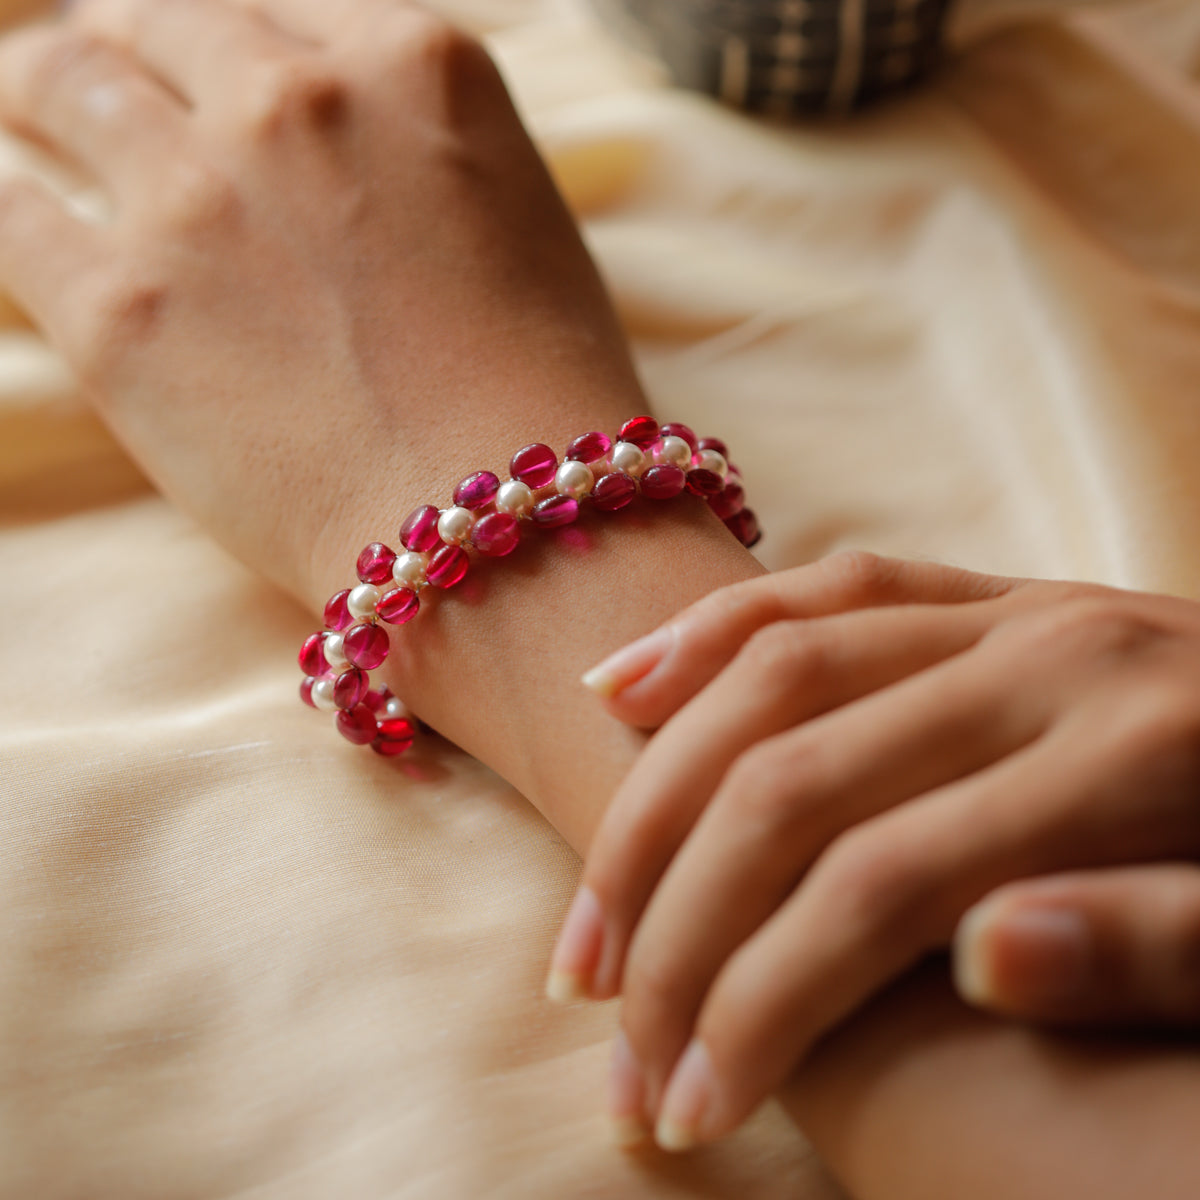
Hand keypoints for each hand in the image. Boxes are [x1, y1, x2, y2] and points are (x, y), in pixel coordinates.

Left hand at [0, 0, 642, 608]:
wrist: (506, 533)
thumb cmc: (542, 402)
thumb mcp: (519, 229)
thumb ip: (418, 162)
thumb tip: (344, 171)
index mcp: (415, 68)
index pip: (277, 4)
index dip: (229, 32)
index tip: (196, 55)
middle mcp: (297, 103)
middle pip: (159, 19)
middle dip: (126, 38)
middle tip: (97, 68)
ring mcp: (197, 200)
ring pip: (60, 87)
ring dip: (40, 93)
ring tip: (26, 110)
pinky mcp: (119, 312)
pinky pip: (9, 215)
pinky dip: (10, 204)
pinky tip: (18, 213)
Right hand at [547, 551, 1199, 1148]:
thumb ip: (1155, 942)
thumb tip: (985, 954)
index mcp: (1136, 759)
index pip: (880, 886)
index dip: (761, 1002)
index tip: (685, 1109)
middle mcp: (1049, 656)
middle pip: (793, 775)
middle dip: (674, 910)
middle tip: (599, 1017)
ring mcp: (1015, 608)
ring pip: (775, 670)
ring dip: (654, 791)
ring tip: (589, 905)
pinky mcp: (994, 592)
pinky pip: (828, 586)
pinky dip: (713, 632)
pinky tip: (625, 687)